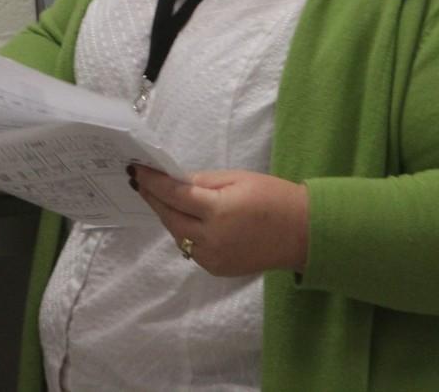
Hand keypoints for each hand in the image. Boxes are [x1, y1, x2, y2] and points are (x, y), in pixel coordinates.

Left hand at [133, 166, 308, 276]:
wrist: (301, 232)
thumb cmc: (272, 196)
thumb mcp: (238, 178)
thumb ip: (204, 182)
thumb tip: (177, 182)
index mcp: (217, 210)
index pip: (174, 195)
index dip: (153, 182)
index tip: (136, 170)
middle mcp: (210, 238)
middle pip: (170, 218)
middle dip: (153, 199)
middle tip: (140, 183)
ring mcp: (212, 258)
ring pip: (177, 235)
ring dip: (167, 216)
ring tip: (158, 197)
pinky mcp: (216, 268)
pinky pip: (191, 248)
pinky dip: (183, 232)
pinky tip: (182, 218)